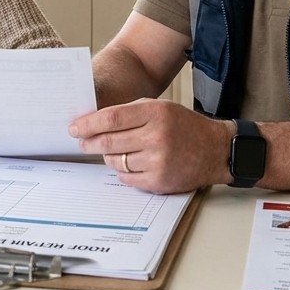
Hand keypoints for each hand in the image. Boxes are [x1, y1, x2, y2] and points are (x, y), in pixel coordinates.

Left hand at [68, 98, 232, 192]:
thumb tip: (94, 122)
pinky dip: (123, 171)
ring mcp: (158, 161)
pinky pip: (126, 178)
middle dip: (90, 143)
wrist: (215, 150)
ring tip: (114, 151)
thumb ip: (130, 112)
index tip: (74, 128)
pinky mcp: (159, 181)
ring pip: (115, 161)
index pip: (112, 118)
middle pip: (109, 141)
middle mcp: (157, 137)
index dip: (88, 123)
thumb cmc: (184, 126)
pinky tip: (130, 164)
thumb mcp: (160, 108)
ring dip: (109, 157)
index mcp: (156, 113)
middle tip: (82, 143)